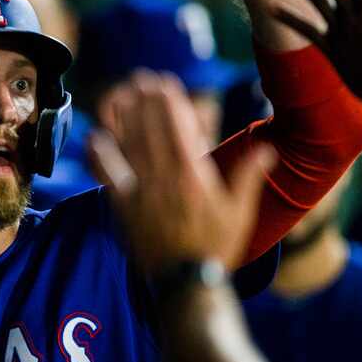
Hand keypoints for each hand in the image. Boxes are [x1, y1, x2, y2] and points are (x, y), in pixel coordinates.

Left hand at [87, 70, 275, 269]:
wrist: (186, 284)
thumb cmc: (216, 248)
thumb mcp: (240, 213)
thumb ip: (250, 177)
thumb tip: (267, 150)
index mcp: (194, 176)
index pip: (178, 128)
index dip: (168, 102)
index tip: (163, 82)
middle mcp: (165, 178)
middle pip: (150, 130)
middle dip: (144, 100)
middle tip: (139, 78)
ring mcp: (142, 192)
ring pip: (128, 146)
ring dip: (122, 118)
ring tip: (118, 95)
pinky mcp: (123, 208)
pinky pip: (106, 176)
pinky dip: (99, 156)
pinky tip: (93, 137)